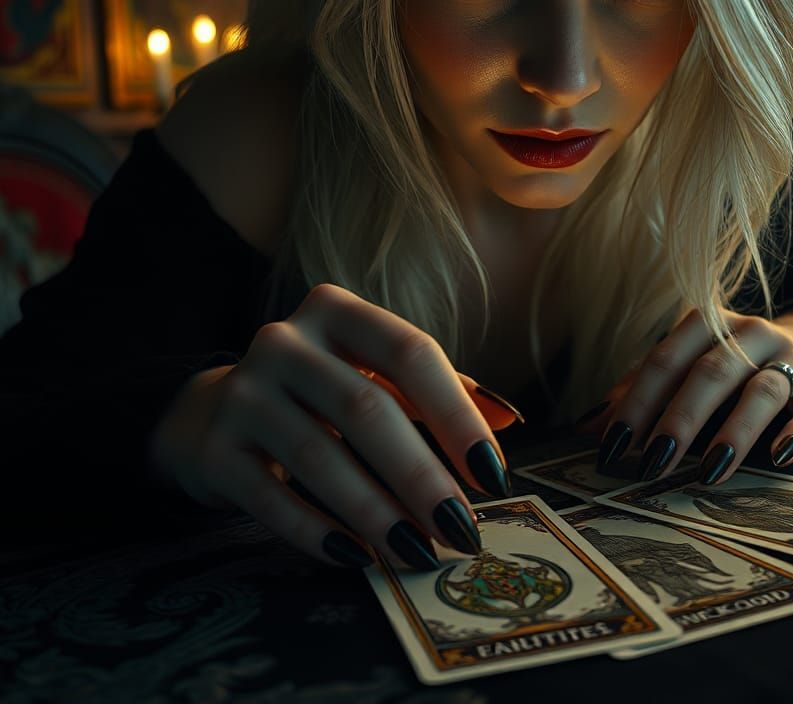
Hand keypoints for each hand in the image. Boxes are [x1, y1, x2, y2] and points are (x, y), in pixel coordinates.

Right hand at [147, 284, 519, 571]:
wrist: (210, 414)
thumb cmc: (319, 392)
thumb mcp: (374, 372)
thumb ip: (438, 389)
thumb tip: (507, 419)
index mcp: (336, 311)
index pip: (409, 352)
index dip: (455, 414)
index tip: (493, 474)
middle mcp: (285, 341)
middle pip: (366, 407)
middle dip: (421, 475)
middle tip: (461, 529)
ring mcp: (243, 392)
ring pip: (319, 455)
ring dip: (376, 512)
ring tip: (419, 552)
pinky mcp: (214, 449)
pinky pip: (270, 497)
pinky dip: (317, 531)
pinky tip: (358, 558)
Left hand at [576, 304, 792, 485]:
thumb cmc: (734, 364)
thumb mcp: (689, 365)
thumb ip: (643, 391)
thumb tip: (588, 429)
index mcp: (706, 322)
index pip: (664, 361)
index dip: (635, 403)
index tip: (611, 447)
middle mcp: (749, 333)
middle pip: (708, 374)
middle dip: (678, 421)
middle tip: (652, 464)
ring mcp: (791, 357)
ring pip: (760, 391)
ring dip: (734, 431)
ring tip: (710, 471)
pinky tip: (780, 456)